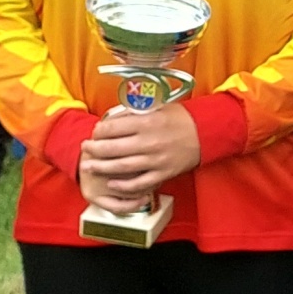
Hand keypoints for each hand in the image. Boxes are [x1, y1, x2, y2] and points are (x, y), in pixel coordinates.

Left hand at [81, 104, 200, 208]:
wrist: (207, 133)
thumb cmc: (181, 119)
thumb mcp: (158, 107)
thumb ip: (135, 112)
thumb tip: (112, 118)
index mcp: (147, 122)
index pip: (113, 128)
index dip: (99, 131)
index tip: (95, 132)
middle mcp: (149, 142)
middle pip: (112, 148)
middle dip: (94, 150)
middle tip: (85, 149)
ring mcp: (156, 160)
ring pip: (122, 167)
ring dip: (102, 168)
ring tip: (88, 166)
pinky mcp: (163, 173)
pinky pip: (140, 183)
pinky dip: (124, 186)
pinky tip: (112, 183)